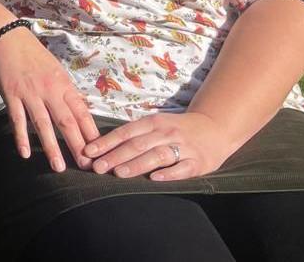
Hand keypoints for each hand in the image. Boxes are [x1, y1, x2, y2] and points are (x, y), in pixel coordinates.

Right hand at [0, 26, 100, 171]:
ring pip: (43, 124)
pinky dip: (21, 137)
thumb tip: (79, 115)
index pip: (81, 112)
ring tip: (58, 167)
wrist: (7, 39)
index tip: (100, 151)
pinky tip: (25, 153)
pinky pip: (17, 119)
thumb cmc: (34, 56)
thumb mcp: (57, 71)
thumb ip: (66, 93)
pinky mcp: (11, 95)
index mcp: (64, 84)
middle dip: (77, 146)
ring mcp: (29, 93)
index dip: (91, 133)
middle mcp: (49, 90)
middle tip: (86, 167)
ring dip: (51, 147)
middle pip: (66, 121)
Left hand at [83, 111, 233, 179]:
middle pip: (137, 145)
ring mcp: (183, 147)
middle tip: (97, 167)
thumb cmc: (177, 129)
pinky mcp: (198, 162)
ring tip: (118, 173)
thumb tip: (102, 148)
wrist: (215, 128)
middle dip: (115, 156)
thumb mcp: (157, 125)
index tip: (88, 152)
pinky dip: (168, 174)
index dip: (106, 142)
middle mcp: (167, 133)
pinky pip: (182, 168)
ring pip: (157, 155)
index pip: (126, 132)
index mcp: (154, 123)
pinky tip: (154, 179)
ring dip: (136, 164)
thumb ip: (135, 135)